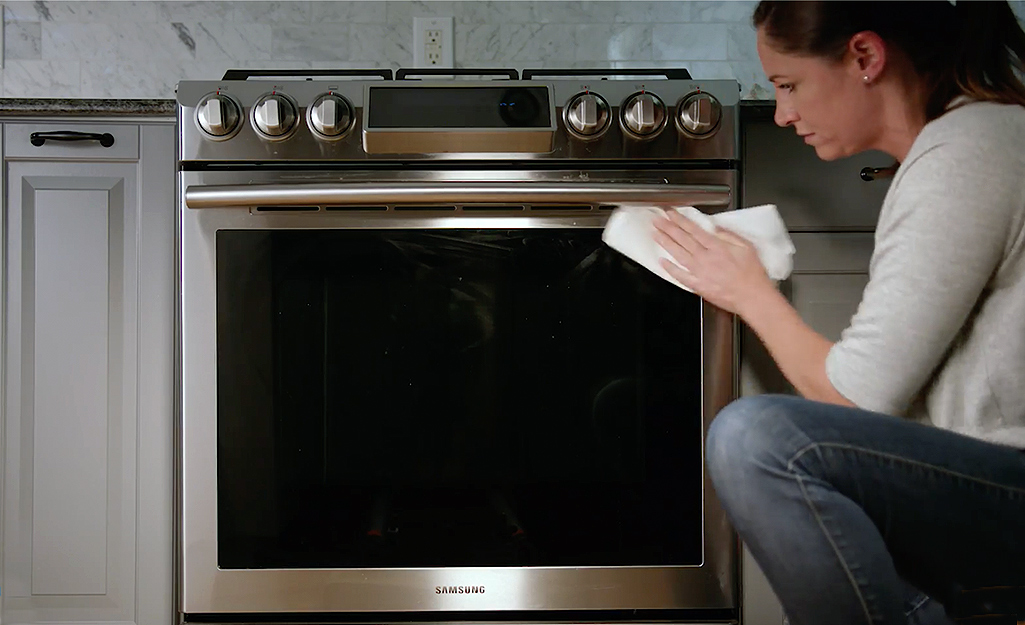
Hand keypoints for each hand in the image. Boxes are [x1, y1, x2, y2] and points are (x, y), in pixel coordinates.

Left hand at [652, 210, 775, 316]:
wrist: (752, 297)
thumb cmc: (752, 274)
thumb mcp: (747, 247)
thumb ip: (729, 236)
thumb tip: (715, 228)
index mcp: (717, 247)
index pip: (694, 230)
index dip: (680, 220)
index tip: (671, 214)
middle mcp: (706, 258)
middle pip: (683, 239)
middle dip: (668, 228)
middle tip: (657, 221)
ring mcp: (700, 272)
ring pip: (678, 254)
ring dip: (666, 243)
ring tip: (656, 235)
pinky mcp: (698, 286)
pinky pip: (680, 276)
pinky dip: (670, 269)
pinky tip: (662, 262)